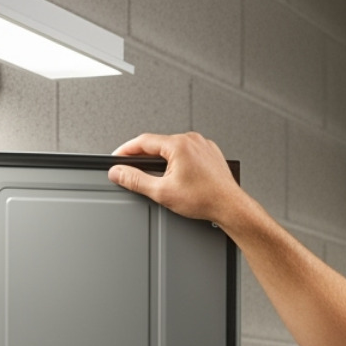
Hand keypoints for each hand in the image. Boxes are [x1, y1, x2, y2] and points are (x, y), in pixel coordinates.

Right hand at [108, 132, 253, 227]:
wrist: (229, 206)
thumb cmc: (205, 199)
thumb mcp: (162, 192)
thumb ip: (135, 180)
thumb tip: (118, 172)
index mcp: (178, 144)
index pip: (142, 141)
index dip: (125, 150)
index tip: (116, 157)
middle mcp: (191, 140)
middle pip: (157, 144)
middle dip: (142, 157)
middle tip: (131, 169)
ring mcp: (202, 145)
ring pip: (172, 148)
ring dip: (160, 159)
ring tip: (155, 176)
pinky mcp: (209, 153)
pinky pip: (186, 152)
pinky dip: (176, 161)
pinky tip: (176, 176)